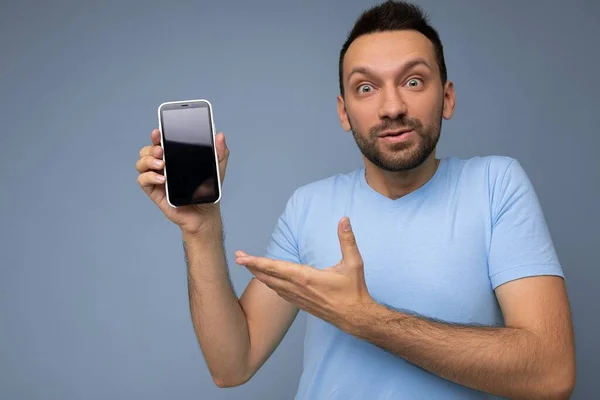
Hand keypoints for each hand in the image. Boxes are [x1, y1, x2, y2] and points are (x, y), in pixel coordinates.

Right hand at [136, 128, 229, 234]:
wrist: (204, 213)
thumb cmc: (207, 191)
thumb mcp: (217, 169)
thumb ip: (220, 152)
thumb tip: (220, 136)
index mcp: (175, 158)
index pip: (161, 142)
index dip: (156, 136)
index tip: (158, 132)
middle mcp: (163, 166)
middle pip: (147, 151)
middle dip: (151, 148)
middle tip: (161, 151)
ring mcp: (157, 178)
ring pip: (141, 163)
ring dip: (148, 160)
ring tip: (162, 164)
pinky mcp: (154, 191)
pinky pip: (142, 180)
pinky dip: (149, 176)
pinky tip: (162, 179)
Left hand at [234, 217, 373, 330]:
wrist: (355, 318)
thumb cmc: (354, 291)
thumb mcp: (353, 263)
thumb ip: (347, 240)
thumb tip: (344, 220)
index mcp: (306, 277)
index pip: (275, 267)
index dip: (256, 261)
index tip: (241, 257)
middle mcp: (297, 288)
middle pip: (267, 276)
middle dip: (250, 266)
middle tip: (237, 256)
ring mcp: (297, 298)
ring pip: (271, 285)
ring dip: (258, 275)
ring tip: (247, 265)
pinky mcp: (300, 304)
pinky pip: (279, 293)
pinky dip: (270, 284)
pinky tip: (267, 280)